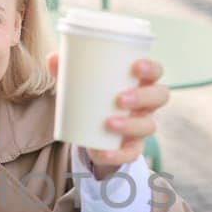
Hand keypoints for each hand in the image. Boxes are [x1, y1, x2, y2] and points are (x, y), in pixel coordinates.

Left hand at [46, 53, 167, 178]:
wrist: (93, 133)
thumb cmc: (93, 98)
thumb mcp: (81, 84)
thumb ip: (68, 71)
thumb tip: (53, 57)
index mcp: (139, 82)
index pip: (156, 71)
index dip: (151, 68)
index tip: (135, 66)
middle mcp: (146, 104)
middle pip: (159, 97)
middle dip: (142, 97)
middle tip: (120, 99)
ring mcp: (141, 126)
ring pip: (148, 126)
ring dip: (130, 125)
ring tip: (108, 123)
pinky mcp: (131, 147)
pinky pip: (130, 153)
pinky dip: (116, 154)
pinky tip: (103, 152)